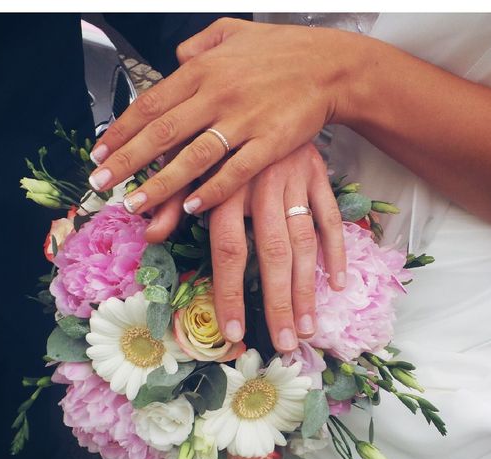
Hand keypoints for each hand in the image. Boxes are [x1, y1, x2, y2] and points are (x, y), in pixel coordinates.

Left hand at [88, 18, 362, 216]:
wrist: (331, 65)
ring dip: (160, 184)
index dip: (121, 131)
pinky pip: (236, 171)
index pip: (150, 104)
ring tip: (134, 205)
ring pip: (193, 157)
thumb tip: (175, 57)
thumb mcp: (234, 33)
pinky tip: (192, 207)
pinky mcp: (270, 143)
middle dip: (126, 162)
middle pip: (161, 133)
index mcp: (203, 69)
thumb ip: (200, 45)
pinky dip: (212, 190)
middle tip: (100, 184)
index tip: (99, 154)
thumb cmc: (282, 50)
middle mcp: (218, 94)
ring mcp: (244, 120)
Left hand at [146, 142, 345, 353]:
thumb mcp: (190, 157)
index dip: (230, 293)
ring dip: (308, 287)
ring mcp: (295, 182)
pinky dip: (337, 247)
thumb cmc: (220, 128)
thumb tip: (150, 233)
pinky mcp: (318, 174)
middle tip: (281, 344)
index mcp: (227, 186)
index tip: (231, 332)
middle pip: (273, 254)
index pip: (229, 250)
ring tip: (307, 328)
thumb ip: (173, 199)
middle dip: (278, 302)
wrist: (268, 81)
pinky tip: (339, 282)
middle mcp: (263, 187)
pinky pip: (330, 215)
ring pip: (304, 242)